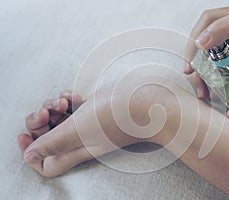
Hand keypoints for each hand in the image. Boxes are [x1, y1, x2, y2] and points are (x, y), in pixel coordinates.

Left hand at [18, 81, 180, 176]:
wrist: (147, 104)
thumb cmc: (114, 118)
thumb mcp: (78, 131)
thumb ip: (51, 143)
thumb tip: (29, 155)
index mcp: (74, 150)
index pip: (46, 164)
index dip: (30, 153)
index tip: (25, 135)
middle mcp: (80, 139)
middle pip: (49, 138)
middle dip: (40, 123)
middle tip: (46, 112)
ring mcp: (88, 124)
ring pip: (60, 119)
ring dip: (53, 107)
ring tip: (62, 101)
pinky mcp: (95, 109)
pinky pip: (73, 106)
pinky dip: (68, 100)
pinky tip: (72, 95)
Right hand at [184, 4, 228, 122]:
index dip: (218, 31)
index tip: (201, 46)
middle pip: (215, 18)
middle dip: (196, 44)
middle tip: (192, 71)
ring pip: (212, 24)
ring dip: (197, 48)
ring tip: (198, 77)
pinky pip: (217, 31)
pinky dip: (205, 49)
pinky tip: (205, 68)